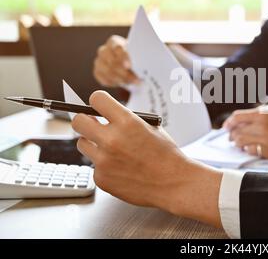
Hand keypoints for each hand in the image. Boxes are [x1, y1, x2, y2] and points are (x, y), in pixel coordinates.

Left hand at [72, 91, 222, 227]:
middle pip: (78, 121)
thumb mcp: (151, 127)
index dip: (98, 102)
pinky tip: (121, 169)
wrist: (174, 183)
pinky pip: (94, 166)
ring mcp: (104, 160)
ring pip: (82, 144)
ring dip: (93, 144)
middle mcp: (112, 139)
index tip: (99, 106)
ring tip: (112, 150)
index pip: (96, 99)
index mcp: (127, 121)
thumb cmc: (166, 155)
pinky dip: (104, 166)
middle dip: (85, 121)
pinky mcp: (101, 178)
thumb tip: (103, 115)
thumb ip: (126, 120)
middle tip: (93, 125)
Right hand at [93, 35, 139, 86]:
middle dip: (123, 72)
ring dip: (120, 79)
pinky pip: (103, 79)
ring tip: (131, 82)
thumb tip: (139, 67)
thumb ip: (137, 58)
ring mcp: (99, 61)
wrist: (129, 65)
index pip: (116, 47)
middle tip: (134, 79)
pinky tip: (123, 83)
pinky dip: (114, 83)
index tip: (129, 66)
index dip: (123, 57)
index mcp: (114, 42)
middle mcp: (104, 50)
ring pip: (106, 71)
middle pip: (110, 61)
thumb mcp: (137, 54)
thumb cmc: (134, 57)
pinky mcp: (97, 72)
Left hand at [223, 108, 267, 158]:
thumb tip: (234, 118)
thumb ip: (254, 114)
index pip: (237, 117)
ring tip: (238, 141)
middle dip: (231, 133)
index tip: (226, 126)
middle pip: (236, 131)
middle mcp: (262, 127)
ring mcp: (265, 140)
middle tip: (231, 135)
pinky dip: (247, 148)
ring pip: (240, 142)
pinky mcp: (267, 151)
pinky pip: (251, 150)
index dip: (229, 122)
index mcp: (262, 114)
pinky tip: (250, 146)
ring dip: (237, 142)